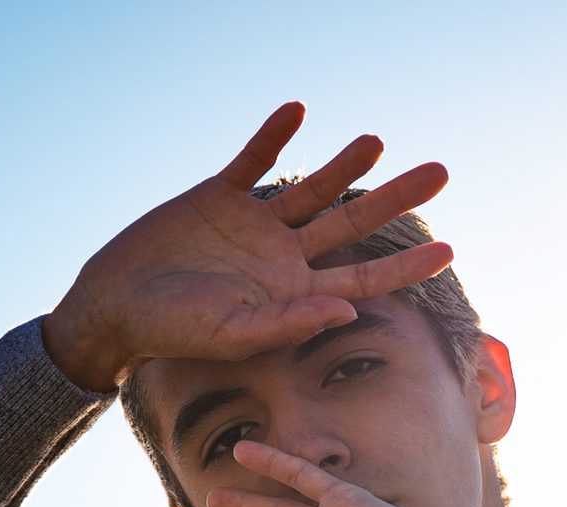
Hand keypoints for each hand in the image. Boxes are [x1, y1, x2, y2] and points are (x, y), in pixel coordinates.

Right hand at [42, 102, 451, 392]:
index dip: (404, 267)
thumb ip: (291, 322)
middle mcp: (282, 257)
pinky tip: (298, 112)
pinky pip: (252, 159)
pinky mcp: (218, 196)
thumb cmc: (175, 332)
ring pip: (311, 188)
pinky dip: (273, 136)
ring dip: (344, 164)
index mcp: (293, 294)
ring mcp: (253, 225)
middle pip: (351, 223)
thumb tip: (350, 310)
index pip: (362, 278)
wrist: (118, 306)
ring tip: (377, 140)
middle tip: (441, 171)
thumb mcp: (235, 334)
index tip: (448, 251)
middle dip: (395, 198)